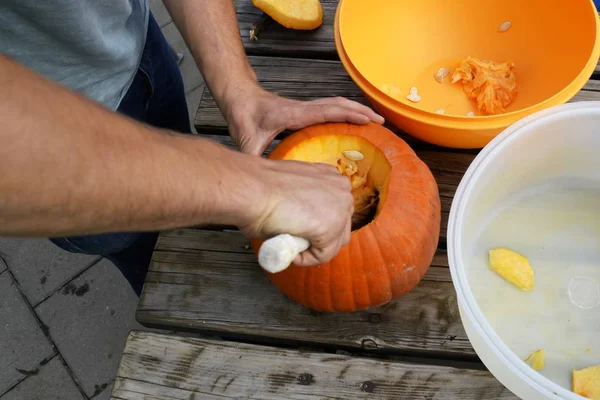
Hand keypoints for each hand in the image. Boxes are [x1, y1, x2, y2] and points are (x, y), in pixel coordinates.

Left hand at [226, 85, 384, 155]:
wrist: (239, 98)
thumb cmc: (243, 116)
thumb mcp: (247, 140)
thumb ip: (253, 157)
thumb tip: (257, 179)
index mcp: (295, 113)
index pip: (327, 111)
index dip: (348, 114)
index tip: (368, 119)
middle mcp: (303, 108)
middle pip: (338, 104)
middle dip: (360, 110)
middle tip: (381, 120)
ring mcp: (304, 107)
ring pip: (335, 104)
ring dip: (355, 109)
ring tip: (373, 119)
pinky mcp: (303, 110)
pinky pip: (329, 108)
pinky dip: (344, 112)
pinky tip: (351, 121)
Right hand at [240, 158, 353, 266]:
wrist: (250, 189)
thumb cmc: (258, 188)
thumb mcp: (290, 191)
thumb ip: (305, 205)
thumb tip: (302, 223)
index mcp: (331, 176)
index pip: (336, 210)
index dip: (316, 225)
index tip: (296, 229)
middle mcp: (341, 189)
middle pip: (340, 227)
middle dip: (319, 239)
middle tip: (293, 239)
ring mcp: (340, 209)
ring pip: (333, 243)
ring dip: (312, 249)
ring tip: (289, 242)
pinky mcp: (331, 228)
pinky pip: (322, 255)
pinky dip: (305, 259)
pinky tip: (288, 249)